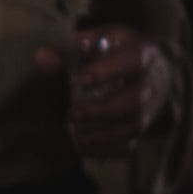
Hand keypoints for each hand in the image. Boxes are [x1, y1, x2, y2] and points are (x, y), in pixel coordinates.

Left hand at [36, 26, 172, 155]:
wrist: (146, 70)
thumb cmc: (113, 53)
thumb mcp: (95, 43)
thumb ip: (69, 50)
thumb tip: (41, 57)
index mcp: (142, 53)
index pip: (135, 59)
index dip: (109, 71)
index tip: (81, 79)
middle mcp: (151, 81)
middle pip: (135, 100)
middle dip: (102, 111)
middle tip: (73, 114)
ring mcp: (148, 107)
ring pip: (134, 126)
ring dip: (102, 135)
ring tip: (76, 136)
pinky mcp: (141, 128)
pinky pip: (129, 145)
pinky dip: (106, 150)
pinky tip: (83, 148)